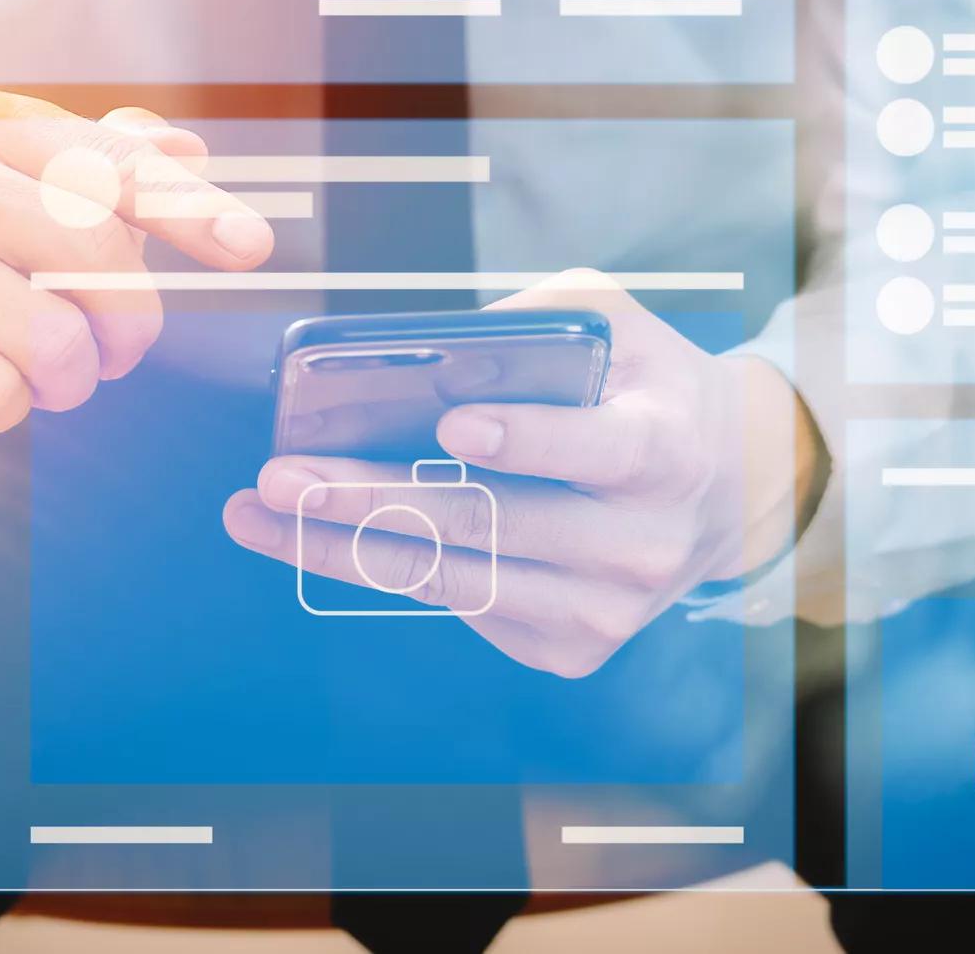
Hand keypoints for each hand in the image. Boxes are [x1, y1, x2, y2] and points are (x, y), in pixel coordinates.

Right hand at [0, 86, 273, 504]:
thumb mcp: (51, 210)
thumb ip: (116, 171)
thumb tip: (188, 144)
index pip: (112, 165)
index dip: (188, 208)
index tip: (252, 248)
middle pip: (92, 250)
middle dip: (129, 322)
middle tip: (118, 352)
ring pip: (54, 336)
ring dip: (71, 377)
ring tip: (43, 371)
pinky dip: (11, 406)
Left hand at [223, 269, 819, 677]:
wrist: (716, 494)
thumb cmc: (643, 389)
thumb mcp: (617, 328)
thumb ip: (537, 325)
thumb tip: (428, 358)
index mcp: (667, 450)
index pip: (600, 452)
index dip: (530, 442)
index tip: (454, 426)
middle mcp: (643, 544)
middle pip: (494, 525)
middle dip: (376, 498)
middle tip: (284, 478)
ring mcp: (606, 610)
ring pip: (456, 580)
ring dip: (343, 547)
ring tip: (258, 513)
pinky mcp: (570, 649)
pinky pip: (458, 605)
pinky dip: (380, 570)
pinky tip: (317, 538)